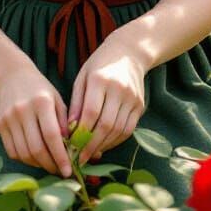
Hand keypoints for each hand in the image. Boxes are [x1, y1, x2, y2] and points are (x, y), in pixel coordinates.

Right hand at [0, 59, 72, 177]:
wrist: (10, 75)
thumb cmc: (39, 88)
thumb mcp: (57, 99)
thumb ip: (64, 123)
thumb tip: (73, 149)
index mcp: (41, 102)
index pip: (52, 136)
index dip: (61, 156)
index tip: (69, 170)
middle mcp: (23, 111)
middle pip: (36, 148)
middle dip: (50, 165)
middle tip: (60, 171)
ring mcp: (9, 119)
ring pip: (23, 153)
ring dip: (38, 165)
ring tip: (49, 165)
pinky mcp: (0, 126)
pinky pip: (12, 151)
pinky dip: (25, 159)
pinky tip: (35, 158)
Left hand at [67, 33, 146, 164]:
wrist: (129, 52)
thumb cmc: (100, 64)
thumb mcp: (83, 77)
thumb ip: (77, 103)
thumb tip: (69, 130)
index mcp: (101, 80)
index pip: (91, 113)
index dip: (81, 134)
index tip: (71, 148)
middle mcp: (119, 89)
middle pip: (106, 125)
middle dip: (92, 145)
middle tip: (80, 158)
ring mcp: (132, 98)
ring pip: (119, 130)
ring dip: (104, 146)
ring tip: (91, 154)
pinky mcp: (140, 105)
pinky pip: (128, 129)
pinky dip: (116, 141)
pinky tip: (105, 145)